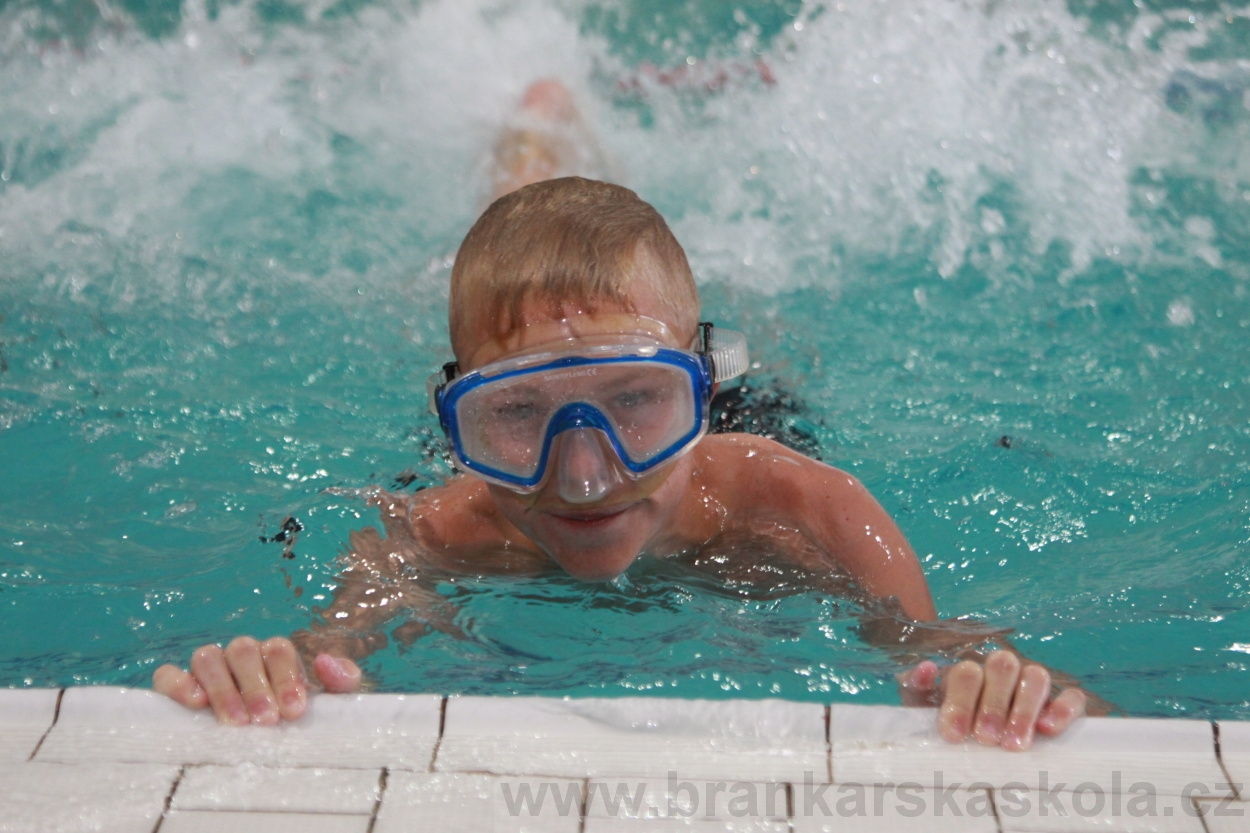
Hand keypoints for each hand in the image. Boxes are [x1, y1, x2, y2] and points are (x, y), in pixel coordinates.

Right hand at [152, 636, 361, 724]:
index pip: (279, 649)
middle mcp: (241, 655)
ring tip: (236, 723)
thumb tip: (325, 661)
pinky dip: (178, 684)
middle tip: (266, 720)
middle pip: (244, 650)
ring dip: (222, 688)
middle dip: (256, 686)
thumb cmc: (295, 719)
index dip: (287, 676)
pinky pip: (168, 674)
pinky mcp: (177, 684)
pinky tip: (194, 704)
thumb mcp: (328, 703)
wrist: (265, 744)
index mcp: (274, 654)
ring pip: (208, 657)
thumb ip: (341, 680)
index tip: (294, 711)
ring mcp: (208, 667)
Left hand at [897, 651, 1085, 750]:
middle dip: (993, 703)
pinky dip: (1063, 708)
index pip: (967, 672)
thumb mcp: (926, 710)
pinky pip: (1072, 696)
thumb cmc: (953, 728)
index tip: (954, 734)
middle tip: (985, 738)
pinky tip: (1048, 729)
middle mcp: (1003, 672)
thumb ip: (918, 689)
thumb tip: (926, 668)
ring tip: (1013, 744)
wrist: (981, 746)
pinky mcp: (1064, 703)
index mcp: (970, 673)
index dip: (960, 701)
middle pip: (1003, 666)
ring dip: (1024, 709)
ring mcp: (1034, 685)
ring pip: (1036, 676)